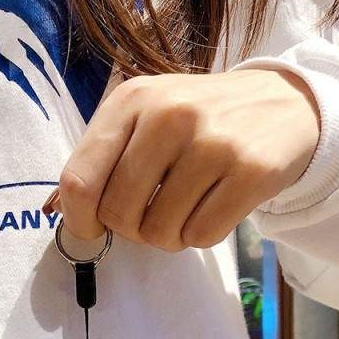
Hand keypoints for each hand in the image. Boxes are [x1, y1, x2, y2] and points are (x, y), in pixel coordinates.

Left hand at [42, 69, 320, 250]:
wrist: (282, 105)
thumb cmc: (195, 124)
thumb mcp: (143, 121)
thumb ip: (100, 161)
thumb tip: (56, 212)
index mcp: (131, 101)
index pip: (79, 182)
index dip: (79, 221)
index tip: (93, 228)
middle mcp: (169, 116)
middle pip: (118, 215)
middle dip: (130, 229)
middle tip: (152, 213)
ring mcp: (213, 142)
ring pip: (159, 233)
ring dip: (168, 236)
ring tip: (185, 209)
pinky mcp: (250, 171)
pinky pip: (200, 236)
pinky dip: (202, 235)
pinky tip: (213, 207)